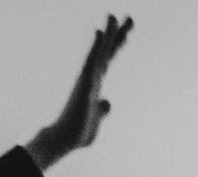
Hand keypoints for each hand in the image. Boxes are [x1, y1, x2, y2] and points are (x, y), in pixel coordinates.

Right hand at [27, 15, 133, 170]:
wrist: (67, 139)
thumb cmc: (79, 132)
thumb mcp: (96, 120)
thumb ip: (102, 110)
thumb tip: (107, 102)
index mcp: (96, 85)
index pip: (108, 61)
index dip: (117, 47)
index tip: (125, 35)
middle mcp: (92, 78)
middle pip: (108, 52)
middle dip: (119, 35)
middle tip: (130, 17)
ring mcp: (88, 79)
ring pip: (101, 51)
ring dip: (109, 34)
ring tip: (114, 16)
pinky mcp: (84, 83)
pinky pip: (92, 61)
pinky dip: (97, 47)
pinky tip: (101, 33)